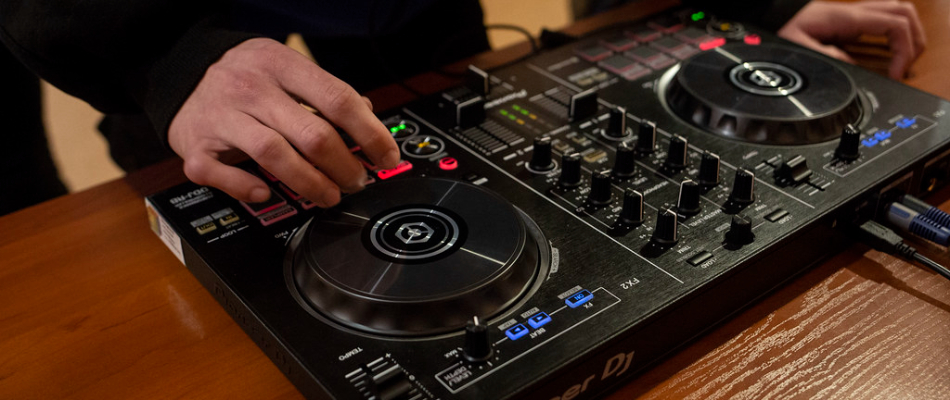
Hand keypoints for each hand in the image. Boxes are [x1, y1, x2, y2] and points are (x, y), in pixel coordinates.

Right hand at [167, 38, 399, 206]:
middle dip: (344, 166)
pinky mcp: (195, 147)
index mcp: (279, 64)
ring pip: (274, 155)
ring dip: (310, 183)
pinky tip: (267, 193)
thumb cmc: (243, 79)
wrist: (180, 75)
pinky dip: (246, 188)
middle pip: (312, 133)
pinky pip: (221, 174)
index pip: (338, 99)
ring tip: (328, 195)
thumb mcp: (285, 70)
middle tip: (357, 181)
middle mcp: (250, 88)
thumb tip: (368, 120)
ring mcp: (221, 117)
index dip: (370, 133)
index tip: (386, 157)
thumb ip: (325, 94)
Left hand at [777, 0, 925, 78]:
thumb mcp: (796, 44)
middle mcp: (855, 13)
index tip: (896, 74)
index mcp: (846, 18)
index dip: (904, 50)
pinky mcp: (850, 23)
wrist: (773, 17)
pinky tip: (886, 55)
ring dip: (907, 36)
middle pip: (905, 13)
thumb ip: (824, 55)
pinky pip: (882, 22)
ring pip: (897, 13)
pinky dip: (893, 36)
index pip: (895, 25)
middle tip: (905, 68)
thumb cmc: (781, 27)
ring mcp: (854, 16)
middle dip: (914, 41)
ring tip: (901, 62)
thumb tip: (851, 66)